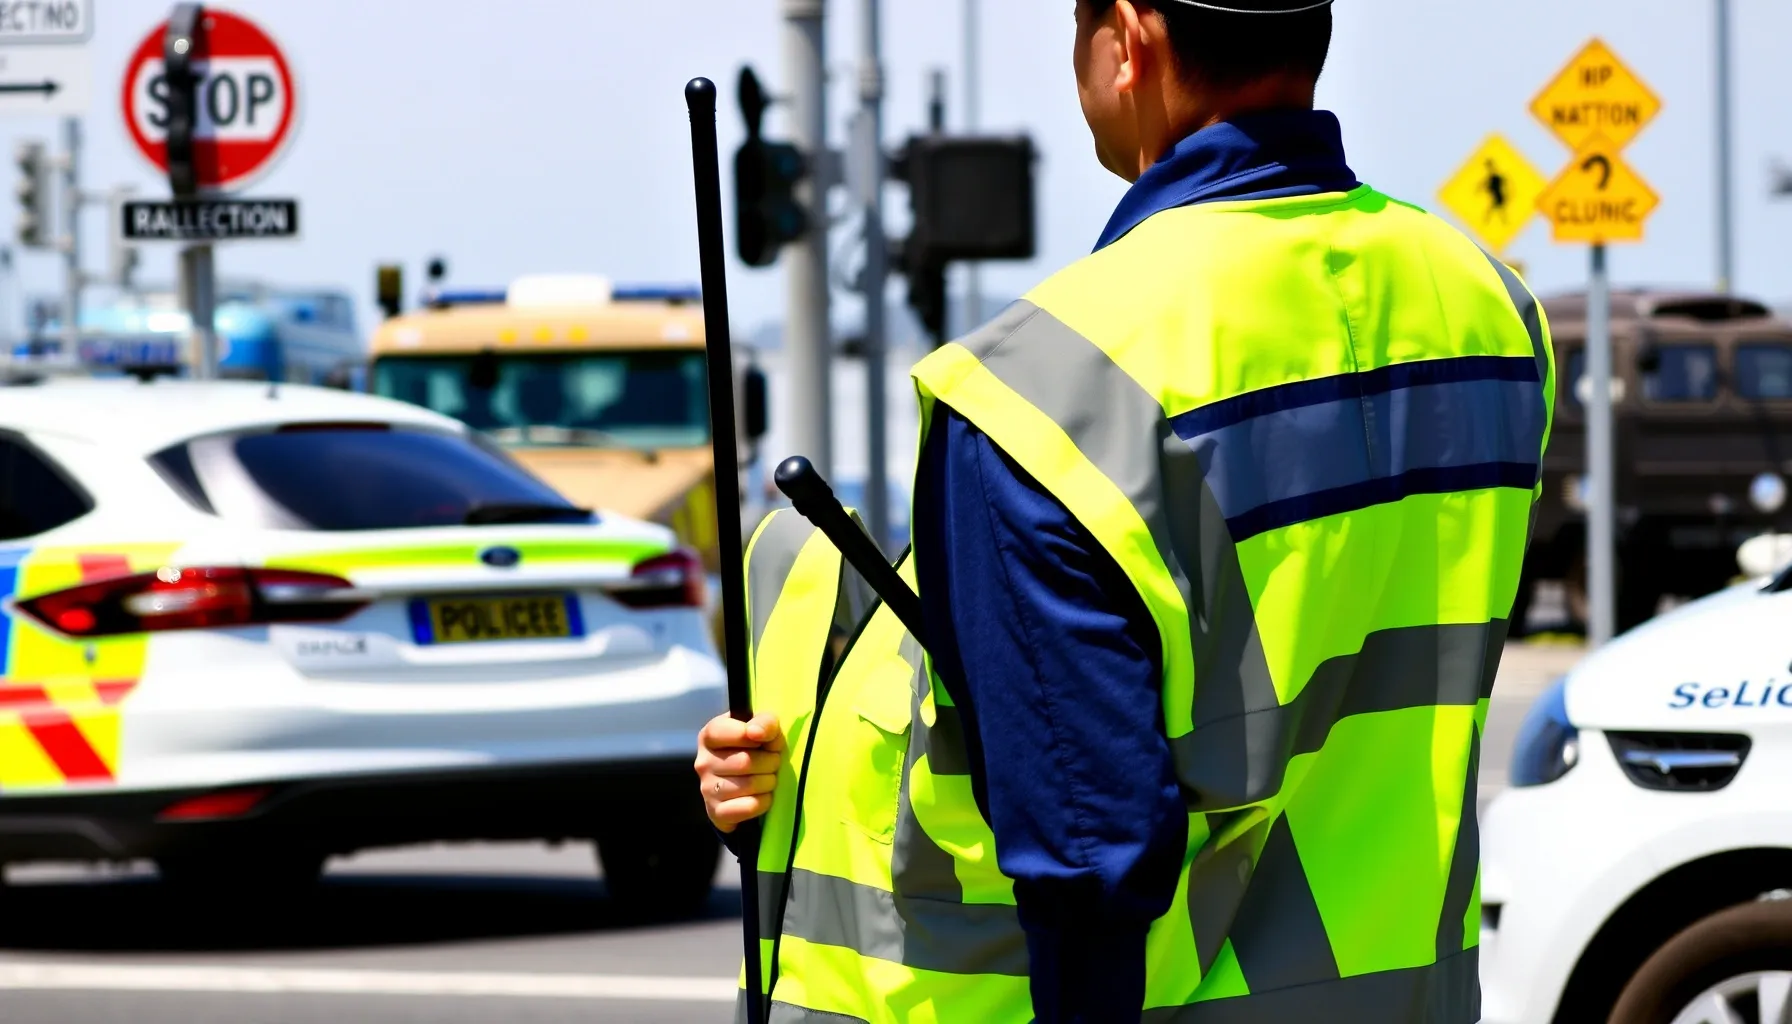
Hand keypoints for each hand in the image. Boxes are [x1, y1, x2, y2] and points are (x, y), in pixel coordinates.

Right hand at [695, 712, 784, 832]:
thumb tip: (756, 732)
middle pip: (745, 762)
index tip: (762, 739)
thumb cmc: (756, 749)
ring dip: (769, 782)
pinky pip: (749, 807)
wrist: (747, 785)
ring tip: (768, 778)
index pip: (722, 731)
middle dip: (770, 762)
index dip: (750, 734)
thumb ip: (764, 721)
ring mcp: (707, 789)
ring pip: (749, 785)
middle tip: (773, 762)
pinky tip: (762, 796)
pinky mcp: (716, 812)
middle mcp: (703, 762)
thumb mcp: (762, 728)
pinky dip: (764, 802)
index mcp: (709, 736)